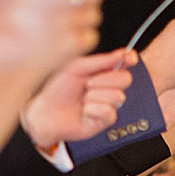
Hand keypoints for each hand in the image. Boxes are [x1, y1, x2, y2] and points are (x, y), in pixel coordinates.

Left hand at [21, 48, 136, 146]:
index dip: (129, 59)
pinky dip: (93, 109)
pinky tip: (84, 111)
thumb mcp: (77, 68)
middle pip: (125, 79)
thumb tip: (121, 54)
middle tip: (87, 84)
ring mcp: (108, 104)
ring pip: (118, 96)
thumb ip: (100, 62)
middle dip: (105, 80)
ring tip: (82, 100)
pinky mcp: (104, 121)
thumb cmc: (58, 89)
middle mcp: (108, 88)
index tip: (128, 58)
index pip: (125, 63)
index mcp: (102, 72)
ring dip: (95, 96)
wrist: (45, 111)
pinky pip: (109, 112)